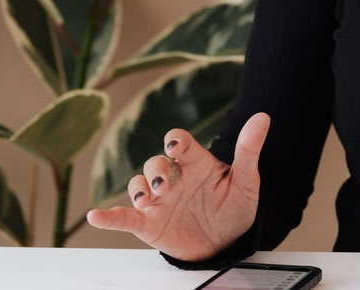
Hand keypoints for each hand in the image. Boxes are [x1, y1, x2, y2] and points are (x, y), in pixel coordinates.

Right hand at [86, 112, 269, 261]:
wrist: (228, 242)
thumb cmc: (234, 207)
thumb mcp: (246, 180)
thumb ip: (249, 150)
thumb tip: (263, 118)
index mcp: (195, 164)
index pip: (180, 143)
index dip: (176, 141)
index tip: (176, 145)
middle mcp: (173, 179)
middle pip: (155, 164)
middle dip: (156, 170)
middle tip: (165, 184)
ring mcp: (159, 202)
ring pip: (138, 185)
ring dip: (139, 189)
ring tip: (148, 199)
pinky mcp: (149, 224)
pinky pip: (124, 218)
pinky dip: (108, 217)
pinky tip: (96, 216)